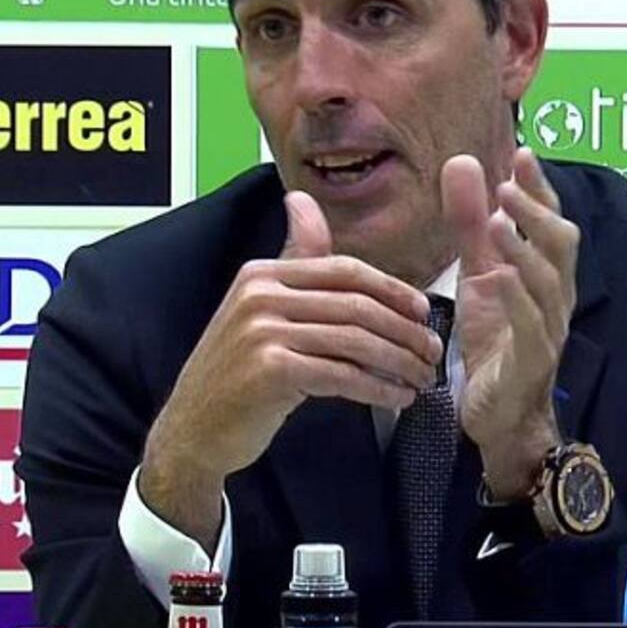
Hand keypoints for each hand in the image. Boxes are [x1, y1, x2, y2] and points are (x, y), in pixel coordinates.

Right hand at [138, 191, 441, 548]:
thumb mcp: (260, 307)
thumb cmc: (237, 371)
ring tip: (421, 377)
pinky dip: (378, 388)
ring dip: (398, 361)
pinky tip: (397, 398)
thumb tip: (300, 199)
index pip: (344, 270)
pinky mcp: (271, 370)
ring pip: (354, 340)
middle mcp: (260, 295)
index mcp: (262, 273)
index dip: (392, 289)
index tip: (423, 312)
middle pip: (355, 305)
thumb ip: (292, 259)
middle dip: (404, 330)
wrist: (194, 428)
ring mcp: (263, 332)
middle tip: (432, 352)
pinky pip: (342, 375)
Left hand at [442, 147, 578, 498]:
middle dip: (538, 211)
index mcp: (544, 274)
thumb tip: (464, 163)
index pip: (549, 221)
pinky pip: (530, 326)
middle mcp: (554, 297)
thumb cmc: (496, 342)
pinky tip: (498, 276)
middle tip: (508, 184)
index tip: (523, 152)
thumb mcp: (479, 276)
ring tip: (499, 220)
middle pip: (560, 245)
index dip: (540, 188)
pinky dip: (517, 298)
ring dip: (524, 249)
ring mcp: (547, 329)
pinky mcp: (531, 360)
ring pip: (547, 283)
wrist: (502, 417)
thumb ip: (471, 224)